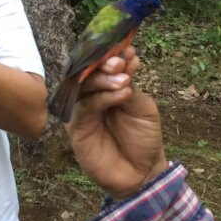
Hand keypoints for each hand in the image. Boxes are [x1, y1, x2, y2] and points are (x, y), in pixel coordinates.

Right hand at [66, 46, 168, 199]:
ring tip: (124, 80)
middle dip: (103, 64)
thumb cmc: (143, 138)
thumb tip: (127, 56)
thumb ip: (131, 84)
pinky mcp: (76, 129)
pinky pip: (84, 108)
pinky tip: (122, 94)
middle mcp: (91, 96)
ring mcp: (82, 112)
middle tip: (120, 62)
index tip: (126, 48)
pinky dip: (102, 98)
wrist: (143, 173)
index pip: (102, 65)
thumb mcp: (143, 106)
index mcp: (106, 87)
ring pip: (83, 87)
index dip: (110, 54)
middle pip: (88, 72)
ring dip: (103, 79)